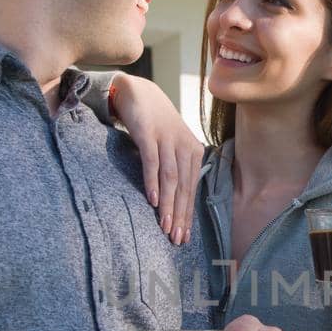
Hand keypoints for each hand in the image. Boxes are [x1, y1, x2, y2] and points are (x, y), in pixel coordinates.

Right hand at [112, 72, 204, 244]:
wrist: (138, 91)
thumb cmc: (155, 124)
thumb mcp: (171, 146)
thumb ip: (175, 168)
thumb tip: (175, 200)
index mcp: (193, 151)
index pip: (192, 188)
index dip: (188, 214)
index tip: (185, 237)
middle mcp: (184, 145)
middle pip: (184, 187)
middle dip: (181, 215)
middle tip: (176, 239)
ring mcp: (167, 139)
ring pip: (171, 178)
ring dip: (169, 204)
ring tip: (165, 226)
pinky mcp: (149, 133)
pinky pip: (153, 162)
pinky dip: (153, 182)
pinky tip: (153, 200)